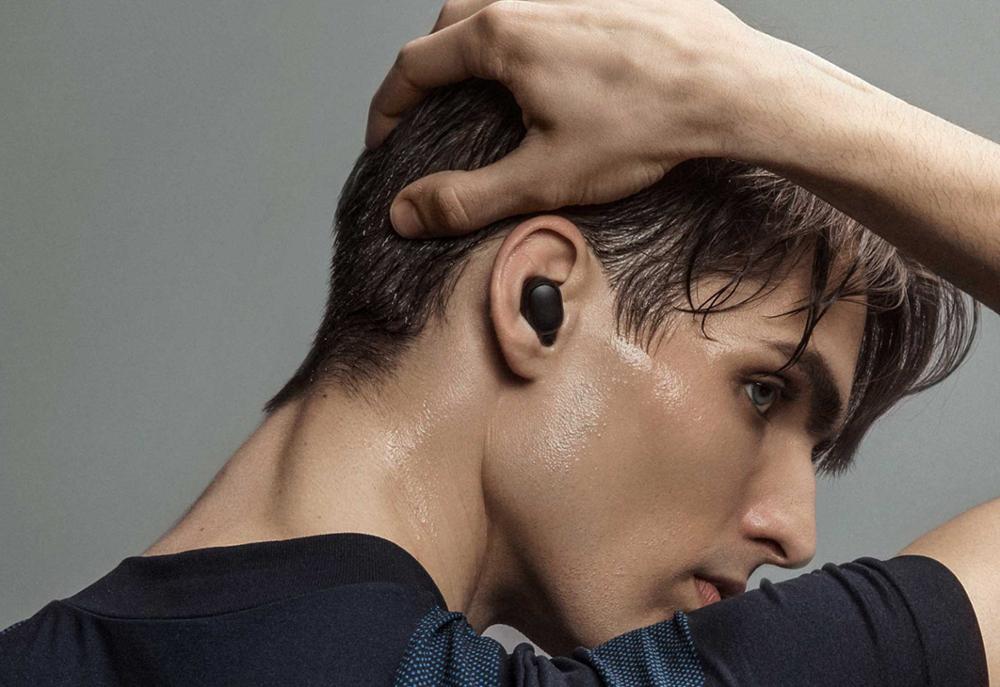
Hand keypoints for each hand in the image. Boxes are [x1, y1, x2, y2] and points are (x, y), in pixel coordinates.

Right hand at [365, 0, 763, 236]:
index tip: (384, 139)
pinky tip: (542, 61)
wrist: (731, 85)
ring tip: (477, 83)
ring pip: (495, 2)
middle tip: (426, 111)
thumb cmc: (646, 126)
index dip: (387, 107)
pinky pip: (542, 1)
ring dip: (471, 40)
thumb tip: (406, 213)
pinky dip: (520, 27)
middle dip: (426, 69)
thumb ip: (466, 198)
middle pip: (448, 24)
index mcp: (500, 35)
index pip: (413, 65)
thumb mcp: (543, 177)